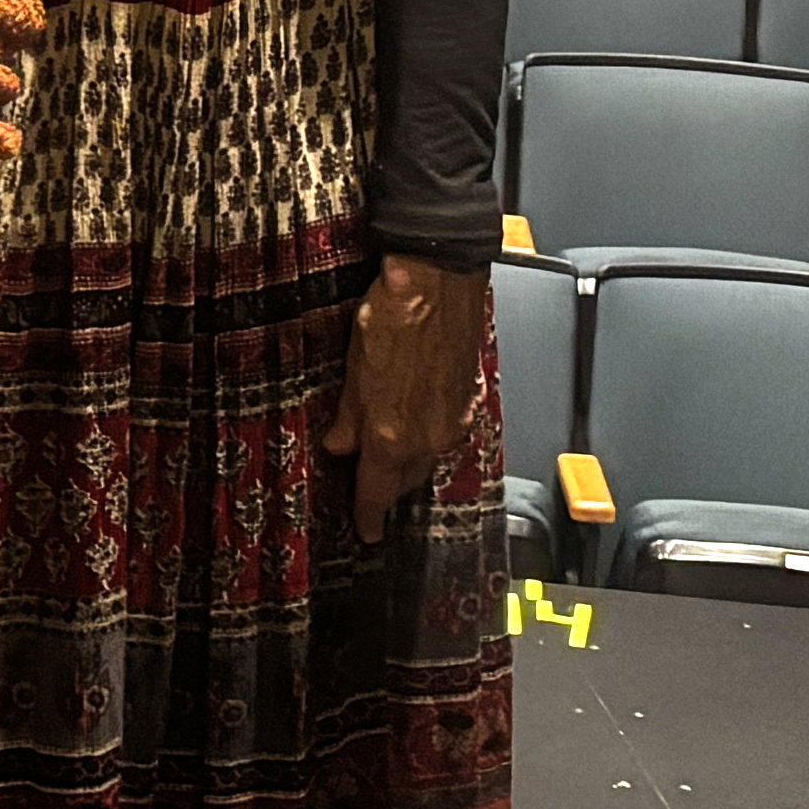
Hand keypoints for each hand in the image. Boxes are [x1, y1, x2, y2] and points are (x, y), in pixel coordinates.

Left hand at [322, 254, 483, 542]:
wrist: (440, 278)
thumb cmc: (393, 315)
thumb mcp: (354, 369)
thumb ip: (348, 416)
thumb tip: (340, 444)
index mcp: (394, 436)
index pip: (377, 493)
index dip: (367, 516)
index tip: (364, 531)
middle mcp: (430, 437)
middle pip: (405, 480)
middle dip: (386, 487)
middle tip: (367, 488)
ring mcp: (454, 419)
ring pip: (426, 457)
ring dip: (406, 462)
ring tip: (385, 454)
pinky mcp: (468, 398)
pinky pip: (443, 433)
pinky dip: (424, 436)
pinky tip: (410, 421)